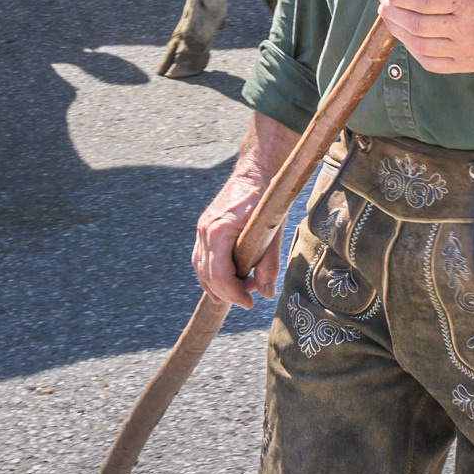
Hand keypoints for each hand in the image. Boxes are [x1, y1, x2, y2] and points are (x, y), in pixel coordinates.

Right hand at [194, 112, 297, 308]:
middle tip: (249, 298)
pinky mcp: (205, 227)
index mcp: (219, 231)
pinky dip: (210, 273)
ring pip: (200, 268)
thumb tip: (267, 294)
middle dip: (227, 293)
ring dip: (217, 286)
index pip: (218, 275)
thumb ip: (268, 264)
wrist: (257, 170)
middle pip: (207, 276)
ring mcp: (202, 228)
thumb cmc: (267, 199)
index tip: (250, 303)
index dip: (234, 294)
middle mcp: (205, 231)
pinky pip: (201, 258)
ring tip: (238, 294)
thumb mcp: (272, 233)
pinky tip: (224, 281)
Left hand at [376, 0, 473, 73]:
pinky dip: (413, 48)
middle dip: (391, 10)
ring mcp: (469, 50)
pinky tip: (408, 33)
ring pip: (418, 45)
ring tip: (390, 14)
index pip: (420, 0)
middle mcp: (469, 27)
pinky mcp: (470, 64)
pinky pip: (431, 62)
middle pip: (414, 23)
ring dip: (397, 29)